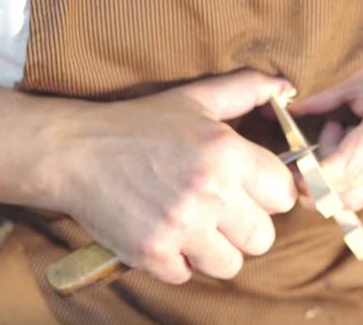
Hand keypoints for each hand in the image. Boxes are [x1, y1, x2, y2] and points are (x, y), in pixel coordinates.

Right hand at [42, 71, 296, 283]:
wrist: (75, 152)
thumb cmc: (139, 124)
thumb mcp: (195, 98)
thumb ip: (246, 90)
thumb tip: (287, 87)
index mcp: (226, 153)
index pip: (284, 194)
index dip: (267, 193)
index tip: (247, 189)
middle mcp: (209, 192)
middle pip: (263, 237)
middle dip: (244, 226)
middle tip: (219, 210)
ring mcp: (180, 226)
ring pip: (231, 264)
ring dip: (214, 249)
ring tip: (192, 224)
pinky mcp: (153, 253)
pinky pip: (188, 275)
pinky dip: (177, 261)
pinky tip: (164, 233)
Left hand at [288, 59, 362, 212]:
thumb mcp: (358, 79)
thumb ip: (317, 99)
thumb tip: (272, 110)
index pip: (341, 172)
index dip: (308, 174)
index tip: (289, 163)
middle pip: (345, 195)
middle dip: (317, 179)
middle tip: (312, 145)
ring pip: (353, 200)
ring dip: (335, 177)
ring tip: (345, 135)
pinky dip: (353, 178)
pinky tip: (362, 147)